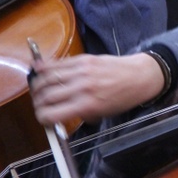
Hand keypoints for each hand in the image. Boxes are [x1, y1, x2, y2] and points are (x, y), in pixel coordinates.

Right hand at [30, 53, 164, 124]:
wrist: (140, 76)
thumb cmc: (123, 98)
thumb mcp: (103, 113)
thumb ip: (81, 114)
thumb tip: (61, 116)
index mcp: (87, 105)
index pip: (51, 114)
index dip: (42, 119)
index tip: (43, 119)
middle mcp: (82, 88)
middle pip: (46, 96)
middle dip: (38, 102)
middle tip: (39, 104)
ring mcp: (82, 71)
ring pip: (47, 77)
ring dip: (37, 85)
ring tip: (37, 90)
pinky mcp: (84, 59)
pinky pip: (59, 62)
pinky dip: (45, 66)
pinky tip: (39, 70)